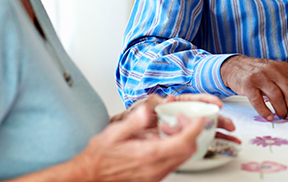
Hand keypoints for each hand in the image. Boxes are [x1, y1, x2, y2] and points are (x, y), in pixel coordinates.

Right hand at [75, 105, 202, 181]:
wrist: (89, 176)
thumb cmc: (99, 157)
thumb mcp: (112, 133)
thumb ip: (133, 122)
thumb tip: (146, 111)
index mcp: (147, 155)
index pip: (183, 142)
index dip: (195, 128)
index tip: (199, 118)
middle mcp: (154, 168)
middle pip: (188, 152)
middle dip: (191, 133)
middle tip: (182, 120)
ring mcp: (154, 175)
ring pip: (182, 159)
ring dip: (182, 142)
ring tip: (169, 128)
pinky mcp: (152, 178)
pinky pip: (172, 164)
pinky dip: (174, 150)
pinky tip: (161, 140)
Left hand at [112, 93, 239, 143]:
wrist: (120, 140)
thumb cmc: (129, 122)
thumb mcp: (137, 111)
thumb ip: (148, 106)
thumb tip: (158, 100)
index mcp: (171, 104)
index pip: (192, 100)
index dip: (206, 100)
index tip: (217, 104)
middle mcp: (178, 115)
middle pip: (202, 114)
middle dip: (217, 119)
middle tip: (230, 124)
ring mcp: (178, 128)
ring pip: (201, 128)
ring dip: (216, 131)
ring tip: (231, 136)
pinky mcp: (177, 140)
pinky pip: (194, 140)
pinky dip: (207, 142)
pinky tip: (218, 144)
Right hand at [220, 55, 287, 120]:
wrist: (236, 67)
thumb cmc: (261, 75)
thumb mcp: (279, 79)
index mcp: (284, 68)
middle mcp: (273, 70)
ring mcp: (260, 76)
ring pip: (276, 96)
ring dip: (282, 110)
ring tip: (282, 116)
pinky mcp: (248, 84)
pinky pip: (258, 101)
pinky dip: (265, 112)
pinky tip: (269, 117)